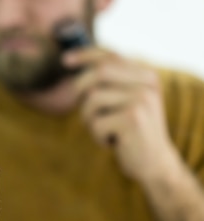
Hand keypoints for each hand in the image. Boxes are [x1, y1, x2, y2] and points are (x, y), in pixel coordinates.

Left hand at [64, 48, 178, 183]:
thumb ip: (108, 82)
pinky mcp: (132, 119)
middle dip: (81, 90)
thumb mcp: (123, 102)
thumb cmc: (131, 131)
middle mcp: (147, 84)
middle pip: (99, 73)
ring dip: (89, 118)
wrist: (155, 164)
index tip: (64, 60)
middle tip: (87, 112)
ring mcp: (141, 100)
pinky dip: (96, 135)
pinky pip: (95, 122)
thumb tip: (68, 60)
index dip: (85, 55)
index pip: (111, 56)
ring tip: (105, 130)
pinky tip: (113, 142)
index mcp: (146, 76)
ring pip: (92, 99)